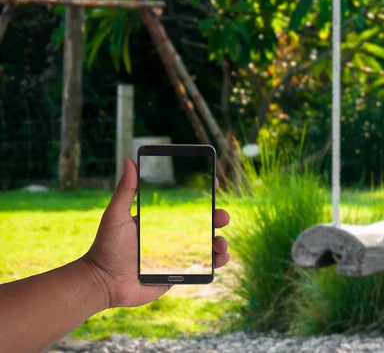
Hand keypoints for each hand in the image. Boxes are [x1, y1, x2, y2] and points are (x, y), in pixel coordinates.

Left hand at [82, 158, 229, 307]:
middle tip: (222, 216)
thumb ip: (125, 190)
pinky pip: (203, 268)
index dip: (202, 195)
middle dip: (218, 218)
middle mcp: (172, 236)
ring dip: (220, 242)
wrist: (103, 283)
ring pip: (207, 246)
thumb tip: (129, 160)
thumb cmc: (106, 248)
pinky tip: (221, 259)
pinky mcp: (179, 275)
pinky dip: (217, 263)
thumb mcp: (115, 215)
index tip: (214, 183)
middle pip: (203, 224)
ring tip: (220, 243)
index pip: (186, 204)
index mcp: (160, 220)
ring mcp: (177, 255)